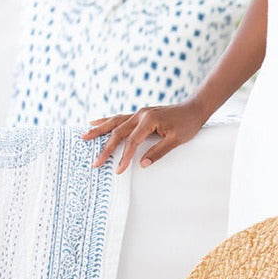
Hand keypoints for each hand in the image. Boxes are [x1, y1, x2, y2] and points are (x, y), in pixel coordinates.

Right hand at [82, 100, 205, 173]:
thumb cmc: (188, 124)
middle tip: (95, 162)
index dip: (124, 156)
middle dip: (105, 148)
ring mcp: (139, 113)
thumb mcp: (176, 141)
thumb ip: (158, 152)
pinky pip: (119, 118)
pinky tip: (94, 122)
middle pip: (118, 132)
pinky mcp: (139, 114)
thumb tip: (142, 164)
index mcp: (149, 120)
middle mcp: (140, 114)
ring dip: (99, 130)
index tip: (118, 170)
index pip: (132, 141)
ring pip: (115, 122)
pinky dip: (106, 121)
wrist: (194, 108)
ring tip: (84, 136)